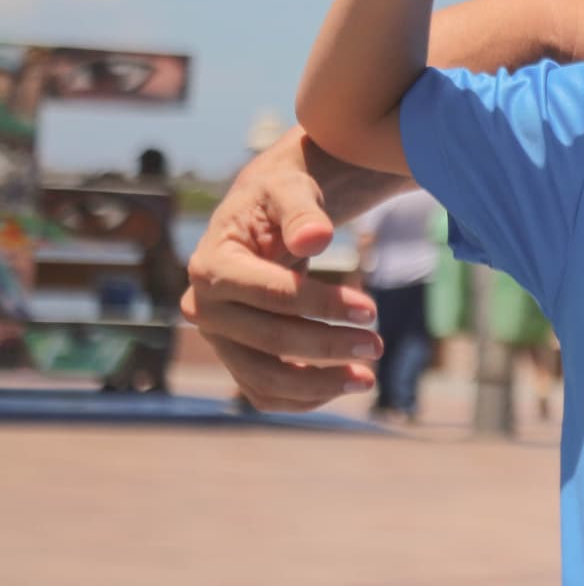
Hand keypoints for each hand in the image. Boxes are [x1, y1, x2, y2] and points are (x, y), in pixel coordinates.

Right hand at [181, 139, 386, 411]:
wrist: (265, 214)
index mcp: (210, 265)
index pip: (271, 295)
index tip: (372, 310)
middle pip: (269, 341)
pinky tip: (342, 384)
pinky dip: (303, 396)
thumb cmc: (280, 196)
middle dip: (327, 346)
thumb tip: (317, 238)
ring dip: (317, 384)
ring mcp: (217, 337)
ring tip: (367, 379)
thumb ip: (302, 212)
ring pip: (263, 378)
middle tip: (377, 346)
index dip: (323, 305)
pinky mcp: (234, 356)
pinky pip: (263, 392)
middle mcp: (203, 308)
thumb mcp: (290, 189)